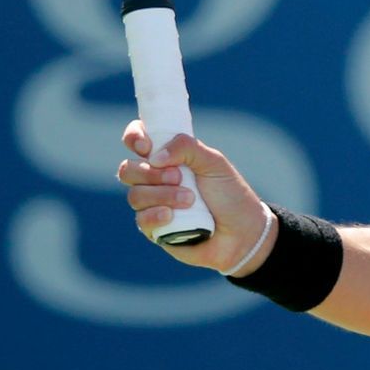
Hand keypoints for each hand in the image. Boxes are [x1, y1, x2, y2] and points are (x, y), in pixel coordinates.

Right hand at [117, 120, 273, 272]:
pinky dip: (157, 215)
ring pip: (135, 195)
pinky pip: (141, 220)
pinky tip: (173, 217)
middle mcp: (156, 179)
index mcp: (169, 157)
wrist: (242, 232)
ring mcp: (153, 204)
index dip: (134, 137)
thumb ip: (187, 147)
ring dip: (163, 195)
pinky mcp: (154, 229)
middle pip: (127, 169)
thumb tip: (154, 157)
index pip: (137, 140)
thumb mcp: (214, 162)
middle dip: (150, 173)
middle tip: (178, 177)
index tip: (145, 145)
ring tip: (190, 200)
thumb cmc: (230, 195)